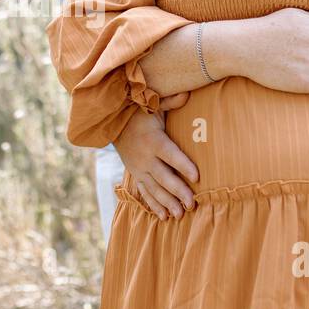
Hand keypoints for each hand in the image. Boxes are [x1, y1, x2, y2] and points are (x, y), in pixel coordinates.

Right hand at [112, 92, 197, 220]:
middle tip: (192, 204)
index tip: (197, 176)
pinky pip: (145, 193)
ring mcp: (139, 169)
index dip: (183, 165)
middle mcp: (146, 158)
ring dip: (168, 203)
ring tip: (180, 214)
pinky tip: (164, 216)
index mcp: (154, 140)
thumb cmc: (138, 113)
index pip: (171, 155)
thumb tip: (188, 92)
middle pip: (164, 178)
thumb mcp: (152, 105)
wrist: (111, 125)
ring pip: (155, 189)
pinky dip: (154, 205)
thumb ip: (171, 101)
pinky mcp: (136, 175)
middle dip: (179, 192)